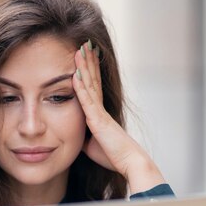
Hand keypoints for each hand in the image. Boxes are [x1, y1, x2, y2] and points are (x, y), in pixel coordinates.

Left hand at [72, 40, 165, 193]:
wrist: (129, 162)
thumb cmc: (114, 156)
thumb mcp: (94, 145)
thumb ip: (86, 137)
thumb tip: (79, 136)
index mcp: (101, 113)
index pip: (94, 86)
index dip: (91, 70)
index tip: (86, 56)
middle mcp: (102, 109)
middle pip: (93, 79)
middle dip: (88, 61)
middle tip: (84, 43)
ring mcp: (100, 113)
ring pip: (90, 85)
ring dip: (84, 66)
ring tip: (80, 49)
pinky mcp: (98, 121)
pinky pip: (87, 101)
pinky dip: (81, 87)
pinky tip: (75, 73)